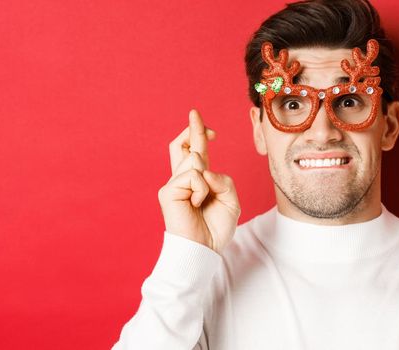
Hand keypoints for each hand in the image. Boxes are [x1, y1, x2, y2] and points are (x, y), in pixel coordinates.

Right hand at [157, 109, 240, 253]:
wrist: (203, 249)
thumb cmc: (215, 228)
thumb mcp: (230, 199)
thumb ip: (222, 179)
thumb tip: (203, 169)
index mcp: (196, 181)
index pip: (193, 152)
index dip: (198, 135)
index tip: (209, 129)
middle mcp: (182, 180)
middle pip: (180, 146)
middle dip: (192, 129)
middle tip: (195, 113)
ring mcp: (173, 184)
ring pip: (194, 161)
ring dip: (207, 180)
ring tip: (202, 201)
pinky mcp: (168, 191)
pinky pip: (192, 176)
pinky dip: (201, 190)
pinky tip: (195, 205)